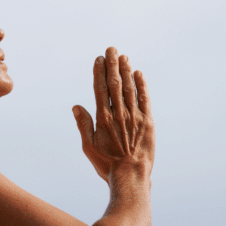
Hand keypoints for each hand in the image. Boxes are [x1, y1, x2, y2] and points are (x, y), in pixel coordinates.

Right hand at [72, 47, 154, 182]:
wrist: (131, 176)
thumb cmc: (107, 164)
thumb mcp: (88, 147)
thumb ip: (83, 124)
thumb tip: (76, 106)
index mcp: (103, 119)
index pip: (100, 89)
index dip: (99, 72)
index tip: (99, 59)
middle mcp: (119, 114)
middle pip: (115, 84)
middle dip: (112, 65)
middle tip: (111, 49)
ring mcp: (135, 117)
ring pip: (130, 88)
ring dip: (126, 71)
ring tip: (123, 57)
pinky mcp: (148, 122)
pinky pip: (144, 99)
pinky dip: (141, 85)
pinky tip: (139, 74)